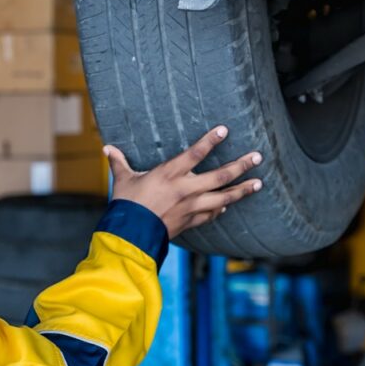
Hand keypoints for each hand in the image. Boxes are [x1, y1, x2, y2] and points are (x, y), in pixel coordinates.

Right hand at [105, 126, 262, 237]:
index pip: (195, 153)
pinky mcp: (190, 221)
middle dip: (241, 165)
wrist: (131, 235)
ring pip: (223, 197)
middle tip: (257, 157)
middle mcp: (185, 189)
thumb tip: (106, 149)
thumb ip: (119, 163)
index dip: (210, 140)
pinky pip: (212, 215)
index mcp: (169, 174)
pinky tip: (229, 206)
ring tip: (258, 183)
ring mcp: (191, 207)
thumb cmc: (126, 205)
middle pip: (220, 176)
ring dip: (242, 190)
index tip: (225, 130)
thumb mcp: (122, 181)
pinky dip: (221, 210)